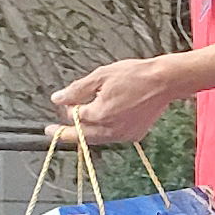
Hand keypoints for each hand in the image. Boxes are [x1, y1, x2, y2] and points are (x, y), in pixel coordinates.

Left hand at [50, 57, 176, 143]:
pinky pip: (112, 136)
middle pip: (81, 136)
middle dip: (65, 133)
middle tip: (50, 131)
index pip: (74, 117)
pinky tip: (103, 121)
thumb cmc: (135, 75)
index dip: (67, 108)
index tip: (64, 102)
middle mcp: (110, 129)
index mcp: (99, 114)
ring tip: (75, 128)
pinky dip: (103, 131)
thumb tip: (57, 99)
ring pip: (96, 139)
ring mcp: (123, 134)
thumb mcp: (101, 76)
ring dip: (84, 133)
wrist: (164, 81)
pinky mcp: (134, 135)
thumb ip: (76, 90)